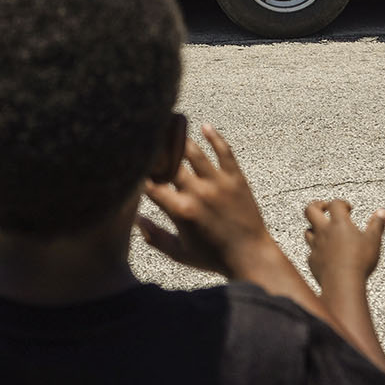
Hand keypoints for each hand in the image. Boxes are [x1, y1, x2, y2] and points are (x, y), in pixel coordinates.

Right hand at [140, 124, 279, 277]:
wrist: (250, 256)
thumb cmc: (213, 258)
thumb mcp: (179, 253)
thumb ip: (154, 237)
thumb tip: (136, 220)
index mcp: (180, 211)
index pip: (151, 185)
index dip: (139, 176)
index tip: (133, 168)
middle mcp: (197, 192)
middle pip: (169, 163)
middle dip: (156, 152)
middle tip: (149, 141)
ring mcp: (218, 183)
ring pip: (194, 152)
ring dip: (180, 140)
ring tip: (171, 130)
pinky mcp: (236, 178)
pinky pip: (224, 151)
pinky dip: (214, 137)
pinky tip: (205, 126)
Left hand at [303, 199, 384, 290]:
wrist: (343, 283)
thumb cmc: (359, 261)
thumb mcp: (373, 241)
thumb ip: (377, 224)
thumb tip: (381, 212)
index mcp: (339, 224)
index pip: (335, 204)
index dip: (341, 203)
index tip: (348, 208)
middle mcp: (324, 232)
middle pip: (310, 210)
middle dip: (317, 205)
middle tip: (325, 207)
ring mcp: (316, 246)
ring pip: (307, 231)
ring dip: (314, 228)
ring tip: (324, 230)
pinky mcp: (313, 261)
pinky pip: (311, 251)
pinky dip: (316, 249)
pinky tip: (324, 253)